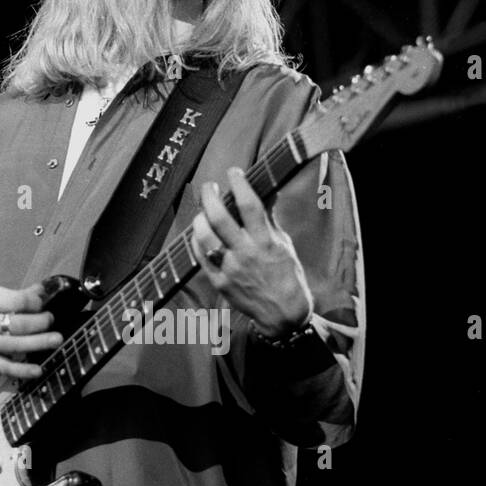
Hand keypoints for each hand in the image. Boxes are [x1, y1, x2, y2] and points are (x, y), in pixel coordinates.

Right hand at [0, 283, 64, 379]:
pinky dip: (21, 370)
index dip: (31, 301)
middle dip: (37, 322)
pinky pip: (4, 367)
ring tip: (55, 339)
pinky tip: (37, 370)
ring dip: (35, 343)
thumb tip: (42, 290)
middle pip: (13, 324)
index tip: (42, 302)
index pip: (11, 301)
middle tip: (51, 319)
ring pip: (12, 345)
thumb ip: (14, 295)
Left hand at [191, 168, 313, 338]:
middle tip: (209, 186)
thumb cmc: (287, 276)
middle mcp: (246, 254)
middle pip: (220, 217)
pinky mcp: (220, 282)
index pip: (250, 205)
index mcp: (266, 242)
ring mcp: (230, 269)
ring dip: (200, 218)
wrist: (283, 313)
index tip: (234, 172)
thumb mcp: (284, 244)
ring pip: (205, 236)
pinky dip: (198, 241)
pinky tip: (200, 233)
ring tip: (202, 211)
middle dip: (211, 196)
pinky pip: (201, 256)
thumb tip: (268, 192)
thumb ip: (270, 219)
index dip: (239, 184)